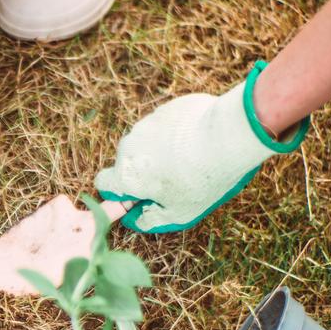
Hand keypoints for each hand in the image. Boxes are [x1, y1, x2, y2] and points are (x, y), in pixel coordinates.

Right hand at [94, 61, 307, 233]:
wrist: (226, 137)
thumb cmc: (201, 181)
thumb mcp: (179, 213)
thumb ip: (152, 219)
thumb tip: (138, 219)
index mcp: (126, 175)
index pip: (104, 183)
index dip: (119, 192)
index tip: (139, 196)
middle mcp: (129, 147)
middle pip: (127, 162)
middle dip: (143, 171)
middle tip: (173, 180)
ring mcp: (147, 124)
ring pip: (146, 142)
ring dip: (159, 151)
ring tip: (190, 159)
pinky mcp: (167, 110)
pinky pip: (165, 126)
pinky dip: (175, 134)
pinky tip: (198, 141)